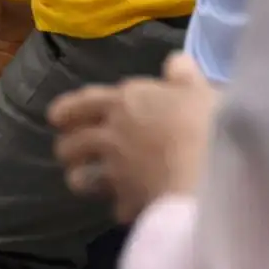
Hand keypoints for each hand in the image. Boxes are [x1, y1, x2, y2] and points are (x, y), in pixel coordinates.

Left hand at [47, 53, 216, 220]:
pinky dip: (122, 206)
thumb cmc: (207, 121)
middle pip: (70, 145)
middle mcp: (111, 135)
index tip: (57, 118)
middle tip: (73, 152)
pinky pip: (115, 206)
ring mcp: (114, 170)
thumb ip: (183, 76)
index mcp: (125, 102)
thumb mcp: (200, 88)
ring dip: (82, 178)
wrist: (211, 170)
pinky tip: (131, 206)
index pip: (81, 104)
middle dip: (68, 149)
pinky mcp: (125, 200)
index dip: (66, 111)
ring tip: (90, 181)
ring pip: (79, 178)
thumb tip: (174, 62)